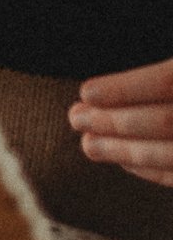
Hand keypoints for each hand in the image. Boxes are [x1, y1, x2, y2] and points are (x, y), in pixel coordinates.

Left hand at [71, 58, 172, 185]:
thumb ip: (158, 69)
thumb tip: (100, 82)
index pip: (166, 81)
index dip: (125, 89)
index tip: (86, 92)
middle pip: (165, 121)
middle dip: (115, 122)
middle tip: (76, 118)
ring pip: (171, 154)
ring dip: (125, 150)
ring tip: (89, 144)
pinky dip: (151, 170)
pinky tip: (124, 161)